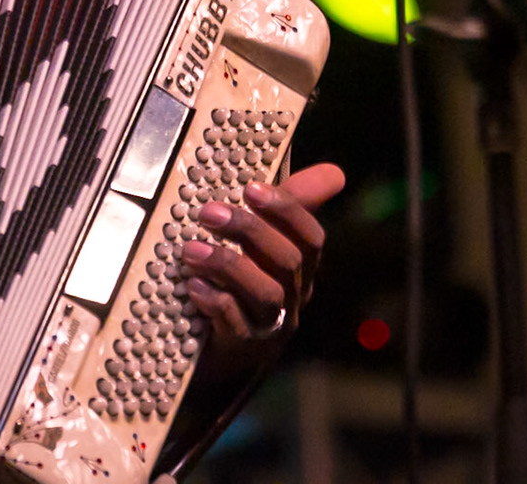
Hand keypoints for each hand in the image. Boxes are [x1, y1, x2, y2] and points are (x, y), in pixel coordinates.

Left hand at [179, 162, 345, 379]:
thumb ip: (293, 206)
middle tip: (208, 211)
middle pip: (286, 262)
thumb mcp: (268, 242)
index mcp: (301, 268)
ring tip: (190, 249)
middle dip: (249, 231)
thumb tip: (336, 171)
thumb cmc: (247, 284)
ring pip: (265, 294)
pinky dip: (216, 303)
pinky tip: (194, 286)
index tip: (250, 188)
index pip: (311, 238)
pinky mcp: (243, 348)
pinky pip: (236, 326)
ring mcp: (270, 325)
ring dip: (228, 266)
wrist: (226, 355)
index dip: (286, 211)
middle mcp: (292, 296)